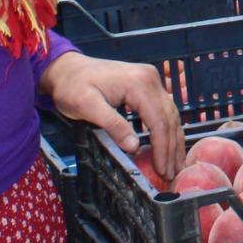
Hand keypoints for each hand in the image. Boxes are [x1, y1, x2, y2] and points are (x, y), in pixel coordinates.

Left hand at [42, 51, 183, 179]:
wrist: (67, 68)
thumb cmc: (72, 86)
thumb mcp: (86, 106)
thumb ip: (112, 125)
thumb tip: (134, 147)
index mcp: (138, 83)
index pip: (158, 121)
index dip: (162, 148)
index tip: (162, 170)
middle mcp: (150, 79)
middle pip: (168, 118)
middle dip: (171, 148)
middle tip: (171, 174)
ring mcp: (150, 80)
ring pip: (170, 114)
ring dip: (173, 140)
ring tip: (175, 164)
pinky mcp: (147, 85)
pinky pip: (163, 109)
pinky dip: (167, 129)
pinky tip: (168, 144)